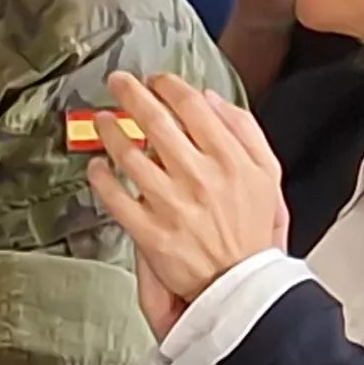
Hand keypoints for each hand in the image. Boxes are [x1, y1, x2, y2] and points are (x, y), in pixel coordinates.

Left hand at [82, 70, 288, 324]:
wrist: (242, 284)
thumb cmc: (252, 230)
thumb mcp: (266, 173)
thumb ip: (243, 130)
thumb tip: (211, 99)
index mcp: (230, 159)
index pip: (192, 106)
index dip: (168, 85)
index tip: (156, 80)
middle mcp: (200, 177)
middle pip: (156, 122)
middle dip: (131, 94)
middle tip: (118, 83)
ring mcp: (172, 205)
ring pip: (130, 156)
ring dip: (110, 132)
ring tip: (103, 120)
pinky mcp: (151, 233)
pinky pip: (116, 198)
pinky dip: (101, 178)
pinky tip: (97, 166)